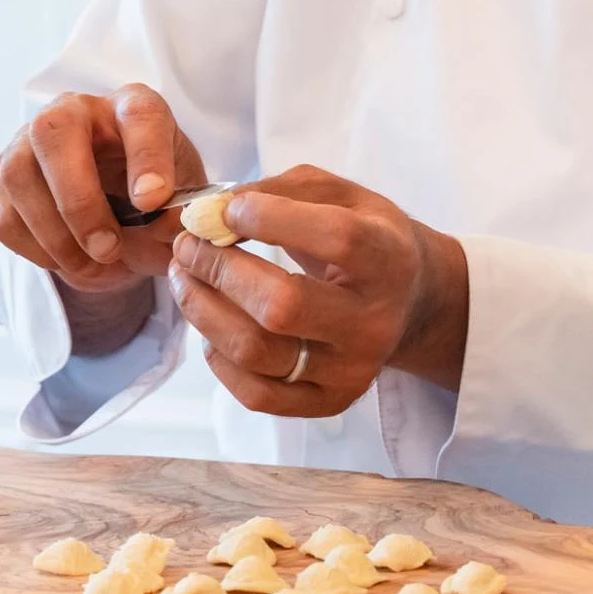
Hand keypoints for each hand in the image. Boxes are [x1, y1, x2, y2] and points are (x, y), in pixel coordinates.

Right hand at [0, 84, 207, 294]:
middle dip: (79, 200)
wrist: (116, 213)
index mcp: (131, 108)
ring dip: (54, 233)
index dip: (146, 157)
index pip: (139, 115)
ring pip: (17, 174)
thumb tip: (164, 223)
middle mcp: (75, 111)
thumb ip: (176, 216)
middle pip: (53, 131)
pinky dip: (35, 248)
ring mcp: (28, 139)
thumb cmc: (150, 199)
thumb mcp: (177, 207)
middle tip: (108, 248)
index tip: (152, 202)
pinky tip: (67, 260)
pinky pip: (3, 213)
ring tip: (91, 264)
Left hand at [167, 165, 469, 416]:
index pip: (336, 239)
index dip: (270, 218)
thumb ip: (278, 191)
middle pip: (283, 306)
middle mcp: (375, 323)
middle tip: (187, 245)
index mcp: (389, 259)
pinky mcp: (329, 402)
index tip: (226, 209)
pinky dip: (218, 357)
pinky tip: (212, 326)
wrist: (408, 300)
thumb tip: (210, 212)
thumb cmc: (362, 237)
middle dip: (218, 269)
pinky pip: (256, 394)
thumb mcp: (337, 195)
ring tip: (184, 278)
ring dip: (202, 310)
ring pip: (258, 352)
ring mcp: (352, 371)